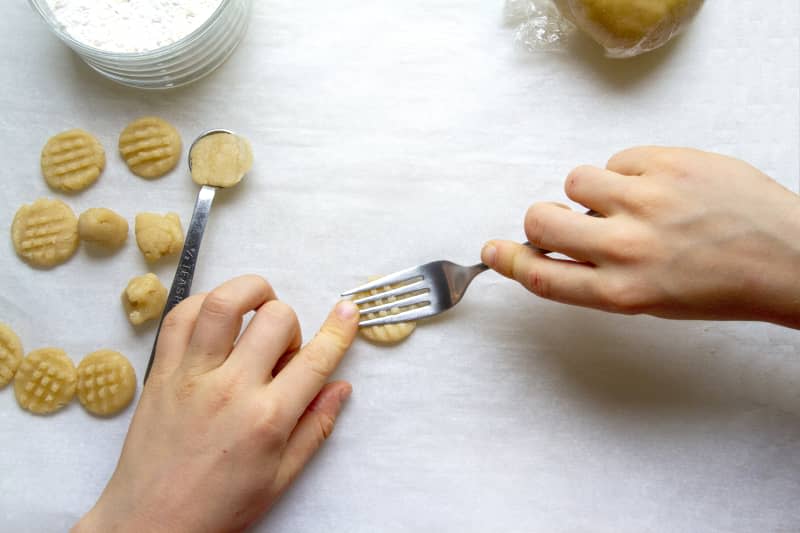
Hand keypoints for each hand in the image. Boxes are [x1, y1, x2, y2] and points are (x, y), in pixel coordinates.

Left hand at [73, 275, 360, 532]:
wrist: (150, 524)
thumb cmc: (217, 507)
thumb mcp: (280, 479)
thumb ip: (314, 428)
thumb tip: (340, 388)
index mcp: (268, 419)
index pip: (315, 359)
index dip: (339, 329)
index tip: (348, 310)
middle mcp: (231, 389)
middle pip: (276, 318)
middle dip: (290, 322)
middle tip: (281, 348)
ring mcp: (192, 375)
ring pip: (225, 303)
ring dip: (250, 292)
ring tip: (256, 307)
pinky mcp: (161, 371)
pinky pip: (180, 316)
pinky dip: (204, 303)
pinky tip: (217, 318)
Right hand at [482, 147, 799, 327]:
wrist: (789, 256)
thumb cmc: (723, 284)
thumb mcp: (650, 300)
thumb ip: (598, 278)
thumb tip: (558, 245)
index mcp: (621, 291)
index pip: (543, 276)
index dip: (509, 261)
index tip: (492, 251)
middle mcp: (626, 248)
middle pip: (543, 220)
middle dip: (544, 220)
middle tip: (566, 220)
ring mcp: (646, 201)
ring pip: (576, 181)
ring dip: (590, 192)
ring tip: (626, 200)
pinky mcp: (667, 164)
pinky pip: (618, 159)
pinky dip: (630, 172)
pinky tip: (659, 187)